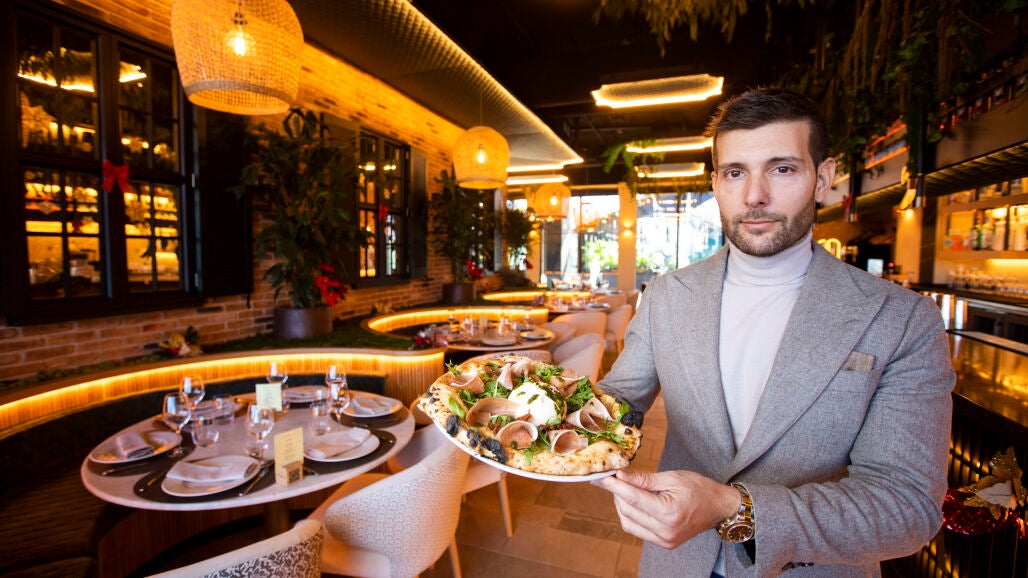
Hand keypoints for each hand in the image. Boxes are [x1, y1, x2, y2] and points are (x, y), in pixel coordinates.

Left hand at [593, 469, 740, 548]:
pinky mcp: (664, 543)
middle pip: (628, 511)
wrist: (719, 508)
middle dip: (617, 493)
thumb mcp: (672, 478)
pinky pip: (637, 530)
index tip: (600, 477)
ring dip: (622, 505)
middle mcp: (666, 531)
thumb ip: (644, 479)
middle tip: (614, 478)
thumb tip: (620, 476)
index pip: (633, 499)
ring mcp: (665, 540)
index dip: (614, 486)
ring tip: (626, 489)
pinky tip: (634, 503)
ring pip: (628, 523)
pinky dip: (631, 516)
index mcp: (670, 512)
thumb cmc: (699, 488)